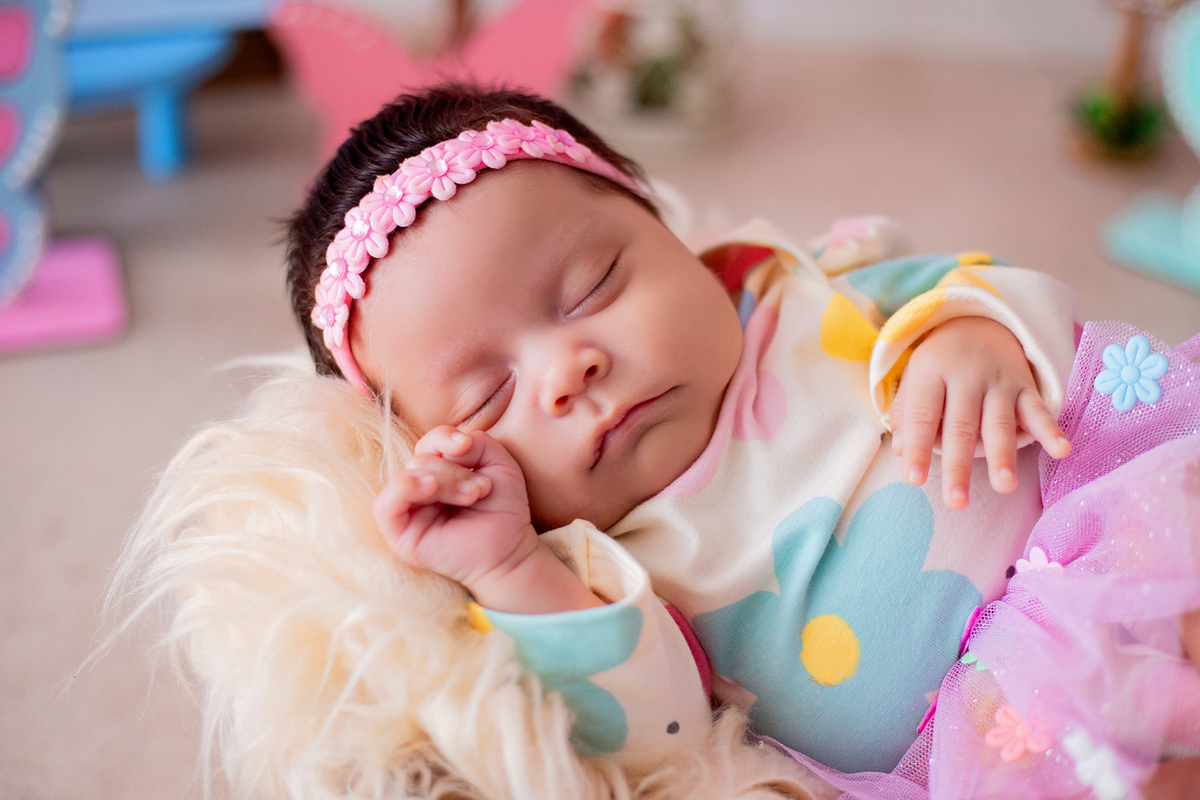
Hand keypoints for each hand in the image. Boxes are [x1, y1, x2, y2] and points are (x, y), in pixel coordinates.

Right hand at [374, 426, 601, 612]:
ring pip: (408, 476)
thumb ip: (475, 441)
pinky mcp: (399, 535)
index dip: (444, 437)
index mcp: (436, 471)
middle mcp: (417, 489)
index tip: (467, 445)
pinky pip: (385, 506)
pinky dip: (407, 489)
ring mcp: (407, 511)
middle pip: (421, 459)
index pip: (427, 443)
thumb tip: (450, 444)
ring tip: (472, 495)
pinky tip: (432, 489)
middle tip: (482, 489)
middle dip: (455, 470)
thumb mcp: (497, 462)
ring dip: (445, 481)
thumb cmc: (502, 507)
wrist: (510, 547)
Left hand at [889, 317, 1070, 508]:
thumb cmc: (940, 363)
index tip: (914, 480)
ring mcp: (998, 381)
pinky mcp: (1025, 386)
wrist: (980, 322)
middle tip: (957, 501)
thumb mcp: (915, 377)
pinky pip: (1038, 410)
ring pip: (999, 423)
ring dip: (1003, 456)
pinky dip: (1050, 430)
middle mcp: (966, 376)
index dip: (918, 447)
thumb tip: (901, 451)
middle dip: (959, 466)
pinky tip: (1061, 451)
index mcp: (932, 372)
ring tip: (1004, 486)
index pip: (922, 415)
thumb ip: (908, 412)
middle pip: (961, 426)